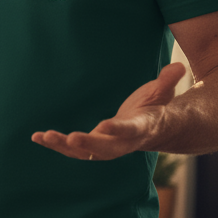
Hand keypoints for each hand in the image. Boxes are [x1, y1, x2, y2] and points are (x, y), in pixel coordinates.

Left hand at [31, 63, 186, 161]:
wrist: (153, 131)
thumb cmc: (155, 108)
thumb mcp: (163, 92)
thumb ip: (168, 81)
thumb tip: (179, 65)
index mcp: (140, 128)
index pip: (129, 130)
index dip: (117, 129)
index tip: (104, 125)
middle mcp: (122, 142)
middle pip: (104, 148)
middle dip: (87, 144)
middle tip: (70, 137)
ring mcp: (106, 147)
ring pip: (84, 152)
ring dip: (63, 146)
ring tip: (44, 136)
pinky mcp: (92, 146)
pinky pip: (72, 149)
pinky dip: (55, 144)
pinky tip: (37, 137)